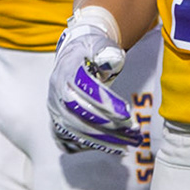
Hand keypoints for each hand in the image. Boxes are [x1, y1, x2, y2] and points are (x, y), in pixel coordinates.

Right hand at [47, 15, 143, 154]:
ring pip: (75, 131)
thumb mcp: (100, 43)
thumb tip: (111, 60)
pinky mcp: (57, 121)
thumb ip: (107, 51)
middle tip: (134, 133)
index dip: (104, 103)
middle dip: (108, 127)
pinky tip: (112, 147)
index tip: (127, 114)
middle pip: (79, 114)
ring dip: (103, 140)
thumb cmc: (92, 50)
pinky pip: (70, 140)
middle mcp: (56, 91)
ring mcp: (54, 109)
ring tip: (128, 144)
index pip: (82, 89)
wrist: (73, 54)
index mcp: (66, 70)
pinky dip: (91, 145)